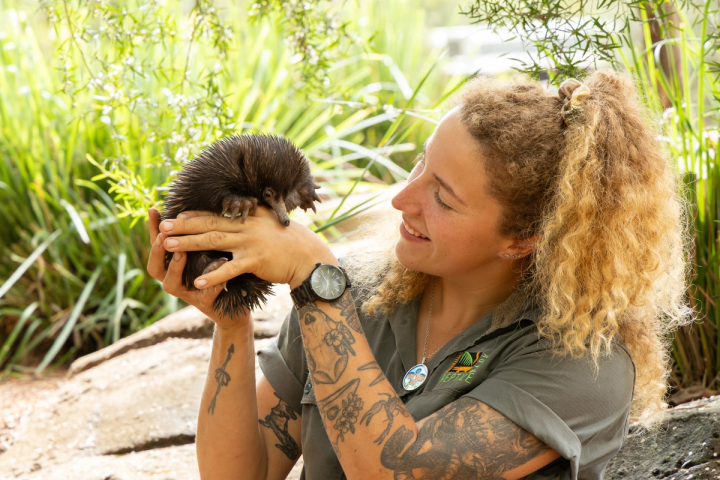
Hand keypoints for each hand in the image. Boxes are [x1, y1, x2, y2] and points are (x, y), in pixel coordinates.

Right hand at [146, 208, 248, 331]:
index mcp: (172, 266)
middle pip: (155, 268)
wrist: (234, 305)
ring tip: (180, 254)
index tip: (154, 209)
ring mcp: (188, 295)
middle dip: (158, 251)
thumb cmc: (218, 273)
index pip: (158, 245)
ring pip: (171, 285)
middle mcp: (174, 281)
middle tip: (163, 237)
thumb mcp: (206, 251)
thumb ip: (196, 235)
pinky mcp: (205, 305)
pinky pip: (205, 296)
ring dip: (175, 268)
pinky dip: (210, 287)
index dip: (153, 229)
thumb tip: (190, 206)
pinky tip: (217, 280)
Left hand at [156, 206, 336, 291]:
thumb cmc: (291, 241)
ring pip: (213, 242)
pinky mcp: (255, 260)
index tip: (175, 215)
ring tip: (169, 247)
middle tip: (162, 227)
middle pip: (209, 225)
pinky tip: (198, 282)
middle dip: (183, 226)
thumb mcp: (272, 222)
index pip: (216, 214)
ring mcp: (250, 242)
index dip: (194, 215)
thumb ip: (254, 217)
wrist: (309, 257)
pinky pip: (229, 269)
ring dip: (189, 244)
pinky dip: (213, 276)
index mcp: (249, 216)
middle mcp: (247, 226)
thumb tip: (242, 210)